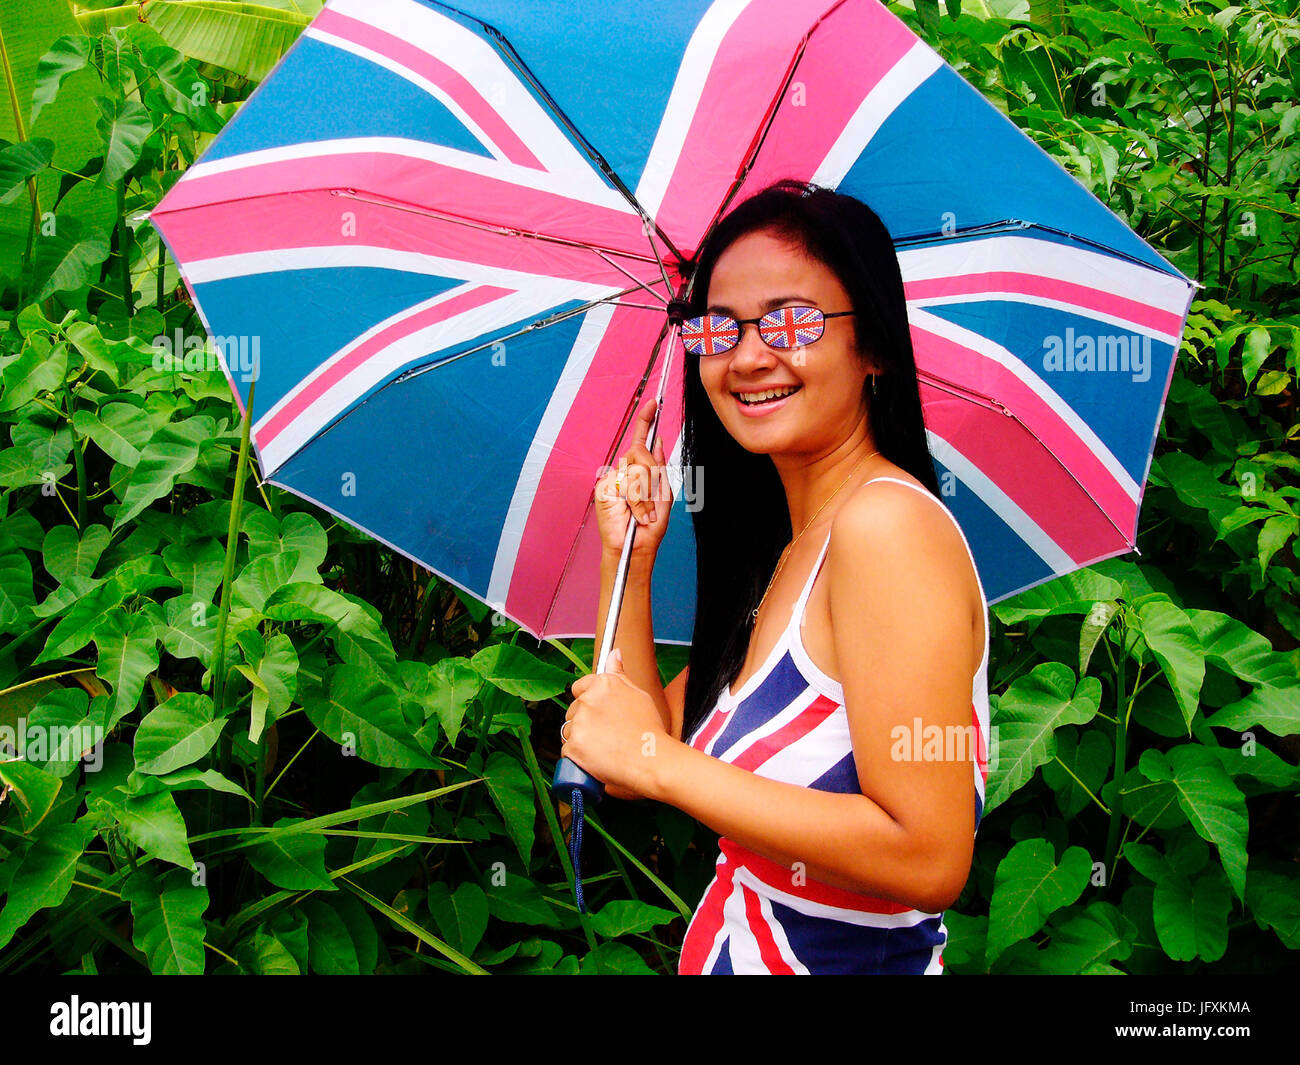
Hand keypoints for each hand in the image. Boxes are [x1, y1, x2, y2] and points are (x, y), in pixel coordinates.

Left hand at [561, 648, 671, 800]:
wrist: (652, 761)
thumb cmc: (648, 730)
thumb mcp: (639, 694)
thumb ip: (620, 673)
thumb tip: (614, 653)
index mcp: (603, 684)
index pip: (579, 687)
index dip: (589, 701)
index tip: (600, 713)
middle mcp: (587, 701)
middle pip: (574, 710)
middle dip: (585, 721)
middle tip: (607, 733)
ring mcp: (579, 724)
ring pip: (569, 731)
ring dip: (581, 739)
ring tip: (605, 747)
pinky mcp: (573, 748)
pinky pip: (568, 751)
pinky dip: (578, 757)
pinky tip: (597, 759)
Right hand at [594, 397, 672, 564]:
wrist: (637, 545)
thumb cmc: (650, 524)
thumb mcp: (662, 492)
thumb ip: (657, 467)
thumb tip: (657, 440)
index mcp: (640, 470)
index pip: (641, 440)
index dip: (646, 420)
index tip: (654, 402)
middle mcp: (625, 470)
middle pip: (640, 452)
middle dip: (652, 475)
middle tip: (653, 499)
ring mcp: (613, 478)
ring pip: (634, 467)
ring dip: (645, 492)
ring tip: (644, 512)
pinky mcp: (604, 488)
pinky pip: (625, 482)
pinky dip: (636, 499)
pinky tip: (633, 512)